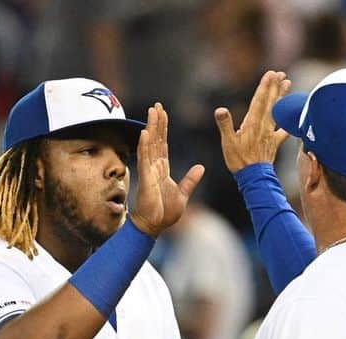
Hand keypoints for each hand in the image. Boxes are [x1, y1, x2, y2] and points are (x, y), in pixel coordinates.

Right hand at [131, 103, 204, 237]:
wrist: (154, 226)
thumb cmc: (165, 213)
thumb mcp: (183, 194)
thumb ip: (190, 180)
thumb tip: (201, 167)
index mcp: (163, 170)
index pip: (163, 145)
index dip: (163, 129)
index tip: (163, 114)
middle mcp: (154, 168)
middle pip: (156, 140)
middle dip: (156, 122)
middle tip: (156, 105)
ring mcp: (149, 172)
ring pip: (149, 145)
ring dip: (151, 128)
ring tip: (152, 111)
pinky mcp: (145, 179)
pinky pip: (144, 159)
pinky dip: (144, 146)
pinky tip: (144, 133)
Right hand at [214, 69, 292, 173]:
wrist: (253, 177)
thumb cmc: (238, 160)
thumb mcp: (228, 142)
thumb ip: (225, 125)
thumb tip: (220, 110)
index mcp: (252, 123)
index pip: (259, 100)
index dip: (265, 86)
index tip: (271, 74)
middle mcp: (263, 125)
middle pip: (270, 102)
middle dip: (275, 87)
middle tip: (281, 74)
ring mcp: (270, 134)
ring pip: (277, 111)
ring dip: (282, 97)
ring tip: (288, 83)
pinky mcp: (274, 143)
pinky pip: (283, 131)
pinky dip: (289, 122)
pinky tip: (294, 116)